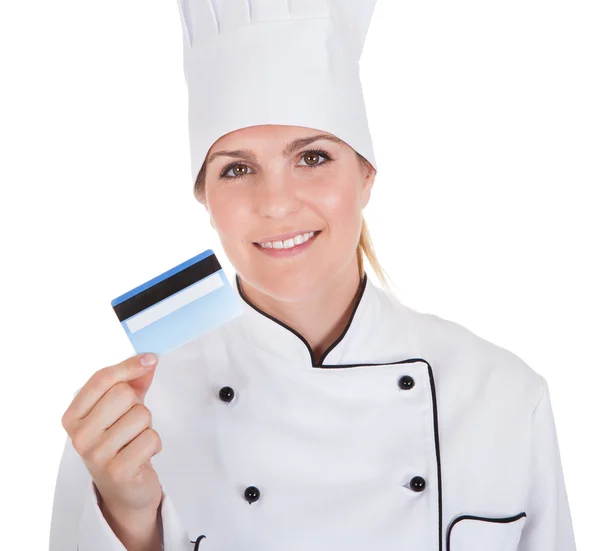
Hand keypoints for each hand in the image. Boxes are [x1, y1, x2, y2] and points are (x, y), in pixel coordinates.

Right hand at [62, 353, 162, 516]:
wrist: (123, 488)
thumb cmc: (120, 441)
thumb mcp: (122, 408)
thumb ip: (133, 381)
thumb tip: (148, 358)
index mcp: (73, 416)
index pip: (101, 379)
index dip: (129, 365)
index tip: (149, 359)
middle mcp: (79, 436)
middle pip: (123, 394)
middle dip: (137, 404)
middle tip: (131, 424)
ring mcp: (96, 455)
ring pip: (141, 415)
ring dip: (147, 426)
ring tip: (135, 441)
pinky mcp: (118, 471)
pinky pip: (151, 438)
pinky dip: (154, 444)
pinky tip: (142, 455)